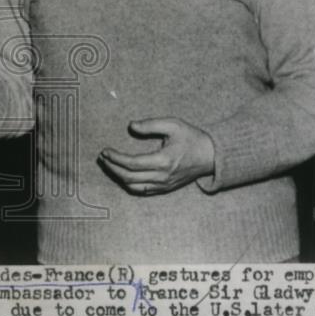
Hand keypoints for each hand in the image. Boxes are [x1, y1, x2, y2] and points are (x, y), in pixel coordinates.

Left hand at [98, 117, 214, 195]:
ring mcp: (164, 185)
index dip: (115, 158)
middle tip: (103, 158)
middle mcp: (163, 176)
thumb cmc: (192, 138)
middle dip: (113, 168)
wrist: (211, 156)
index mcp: (164, 161)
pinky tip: (123, 175)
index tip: (105, 151)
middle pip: (129, 177)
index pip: (132, 163)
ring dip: (118, 177)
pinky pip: (143, 191)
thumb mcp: (173, 125)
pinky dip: (129, 184)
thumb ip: (150, 124)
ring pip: (134, 187)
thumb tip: (131, 126)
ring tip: (109, 165)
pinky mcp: (166, 188)